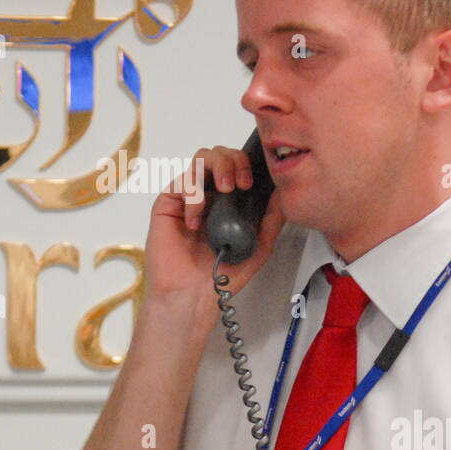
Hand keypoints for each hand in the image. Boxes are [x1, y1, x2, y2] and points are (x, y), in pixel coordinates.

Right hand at [143, 145, 285, 308]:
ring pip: (200, 158)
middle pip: (219, 153)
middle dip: (233, 159)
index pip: (238, 165)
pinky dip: (192, 195)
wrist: (192, 295)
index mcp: (229, 200)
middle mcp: (207, 193)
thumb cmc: (221, 275)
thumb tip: (283, 193)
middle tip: (241, 183)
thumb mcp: (259, 247)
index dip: (247, 163)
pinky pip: (180, 182)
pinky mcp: (167, 203)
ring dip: (216, 166)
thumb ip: (272, 219)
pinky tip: (196, 221)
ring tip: (224, 189)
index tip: (254, 181)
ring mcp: (187, 197)